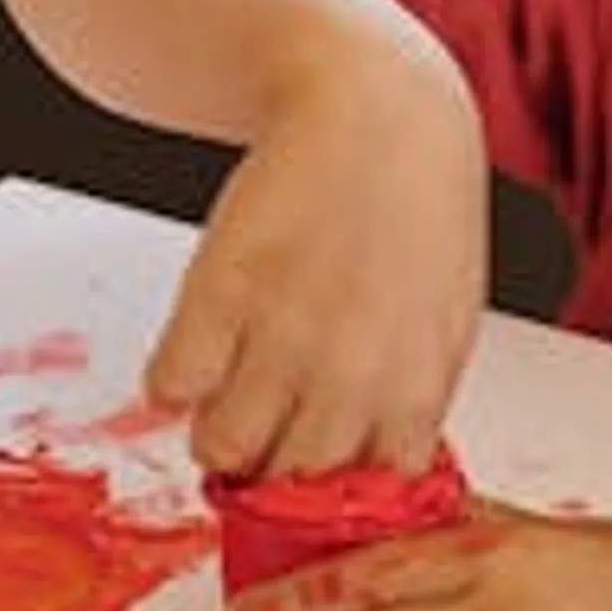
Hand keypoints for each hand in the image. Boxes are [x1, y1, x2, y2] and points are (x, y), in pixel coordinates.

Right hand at [144, 56, 490, 478]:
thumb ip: (407, 402)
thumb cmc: (417, 211)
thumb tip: (364, 467)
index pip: (362, 501)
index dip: (331, 492)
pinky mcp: (217, 292)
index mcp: (415, 389)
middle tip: (265, 426)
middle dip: (270, 465)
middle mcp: (349, 374)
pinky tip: (200, 346)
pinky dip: (172, 379)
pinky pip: (169, 386)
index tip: (314, 469)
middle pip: (285, 483)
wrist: (377, 110)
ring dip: (216, 430)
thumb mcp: (442, 323)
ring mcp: (280, 335)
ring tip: (227, 391)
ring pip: (220, 448)